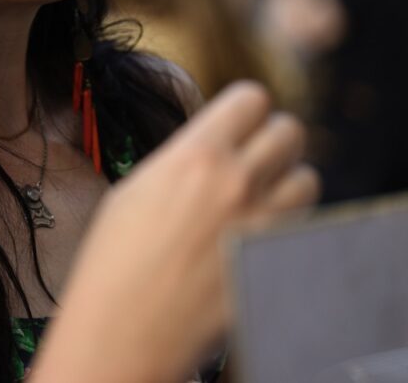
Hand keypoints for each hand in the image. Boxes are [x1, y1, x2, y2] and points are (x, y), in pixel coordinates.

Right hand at [31, 82, 319, 381]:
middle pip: (290, 131)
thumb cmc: (115, 259)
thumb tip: (210, 151)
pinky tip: (259, 230)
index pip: (250, 99)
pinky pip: (303, 223)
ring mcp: (264, 225)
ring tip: (261, 194)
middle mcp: (238, 183)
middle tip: (253, 154)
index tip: (237, 121)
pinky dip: (289, 220)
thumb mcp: (138, 187)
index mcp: (196, 156)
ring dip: (288, 180)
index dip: (243, 108)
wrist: (125, 324)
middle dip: (272, 138)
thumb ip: (183, 160)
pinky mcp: (277, 260)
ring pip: (308, 178)